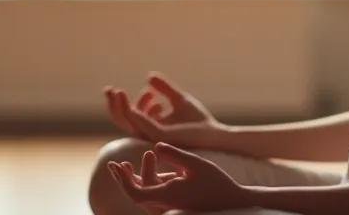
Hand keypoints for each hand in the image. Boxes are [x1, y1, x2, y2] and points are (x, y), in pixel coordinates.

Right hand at [104, 72, 224, 149]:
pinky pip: (142, 125)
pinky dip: (134, 113)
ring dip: (120, 107)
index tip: (139, 89)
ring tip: (118, 91)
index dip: (125, 103)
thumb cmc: (198, 121)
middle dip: (113, 105)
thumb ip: (164, 89)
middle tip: (109, 89)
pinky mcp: (161, 137)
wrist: (214, 133)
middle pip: (123, 121)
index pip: (131, 116)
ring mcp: (153, 136)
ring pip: (128, 123)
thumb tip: (149, 76)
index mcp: (151, 127)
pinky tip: (132, 103)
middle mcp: (149, 133)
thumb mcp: (179, 99)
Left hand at [107, 143, 252, 212]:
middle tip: (115, 164)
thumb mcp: (196, 164)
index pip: (136, 194)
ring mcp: (170, 203)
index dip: (124, 181)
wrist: (233, 201)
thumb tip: (155, 146)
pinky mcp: (175, 201)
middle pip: (136, 196)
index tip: (120, 164)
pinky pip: (154, 194)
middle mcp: (166, 203)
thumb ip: (175, 154)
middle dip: (123, 180)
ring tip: (126, 164)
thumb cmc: (217, 182)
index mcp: (168, 195)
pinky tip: (148, 163)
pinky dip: (146, 181)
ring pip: (144, 195)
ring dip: (133, 180)